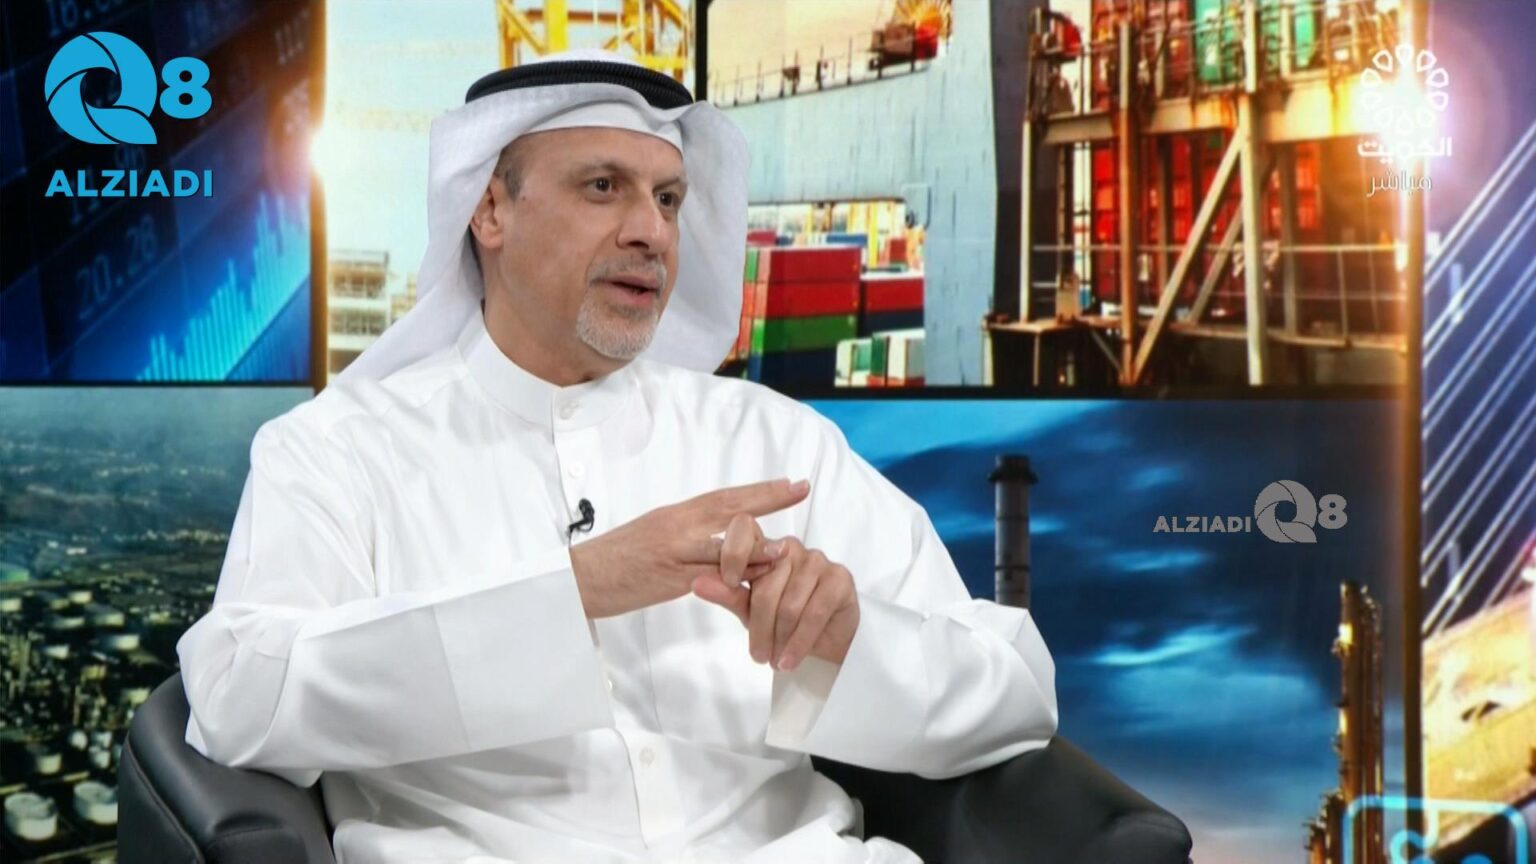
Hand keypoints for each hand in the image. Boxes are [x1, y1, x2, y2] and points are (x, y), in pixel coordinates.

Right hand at [569, 479, 808, 618]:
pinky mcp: (669, 579)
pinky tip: (755, 580)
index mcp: (677, 514)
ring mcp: (675, 551)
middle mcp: (678, 525)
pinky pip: (708, 577)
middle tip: (800, 490)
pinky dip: (734, 578)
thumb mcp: (657, 535)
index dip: (761, 489)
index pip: (725, 496)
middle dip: (768, 499)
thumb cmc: (621, 559)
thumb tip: (724, 532)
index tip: (792, 483)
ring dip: (757, 547)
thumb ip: (691, 533)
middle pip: (730, 507)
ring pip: (723, 545)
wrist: (583, 578)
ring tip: (786, 548)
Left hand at [692, 536, 859, 671]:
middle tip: (757, 655)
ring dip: (779, 639)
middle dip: (760, 627)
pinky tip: (790, 659)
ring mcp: (817, 560)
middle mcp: (791, 547)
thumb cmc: (781, 621)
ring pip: (789, 604)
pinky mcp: (839, 578)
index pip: (744, 527)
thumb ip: (726, 593)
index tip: (730, 582)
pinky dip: (799, 642)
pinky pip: (813, 612)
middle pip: (766, 585)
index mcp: (764, 547)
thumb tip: (697, 583)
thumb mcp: (748, 610)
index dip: (733, 552)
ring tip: (774, 661)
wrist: (825, 642)